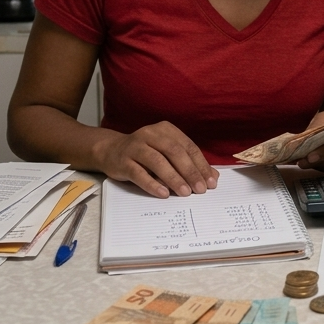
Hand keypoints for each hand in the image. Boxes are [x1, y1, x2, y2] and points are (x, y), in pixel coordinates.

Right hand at [93, 121, 218, 198]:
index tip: (211, 182)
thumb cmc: (145, 153)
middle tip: (200, 189)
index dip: (201, 165)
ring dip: (174, 178)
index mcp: (166, 130)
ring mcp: (135, 146)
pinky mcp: (123, 161)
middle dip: (190, 172)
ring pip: (157, 161)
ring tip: (185, 192)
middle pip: (174, 152)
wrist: (111, 150)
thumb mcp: (167, 154)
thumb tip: (213, 177)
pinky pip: (139, 173)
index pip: (188, 147)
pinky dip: (152, 184)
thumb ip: (189, 163)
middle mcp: (150, 134)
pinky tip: (163, 193)